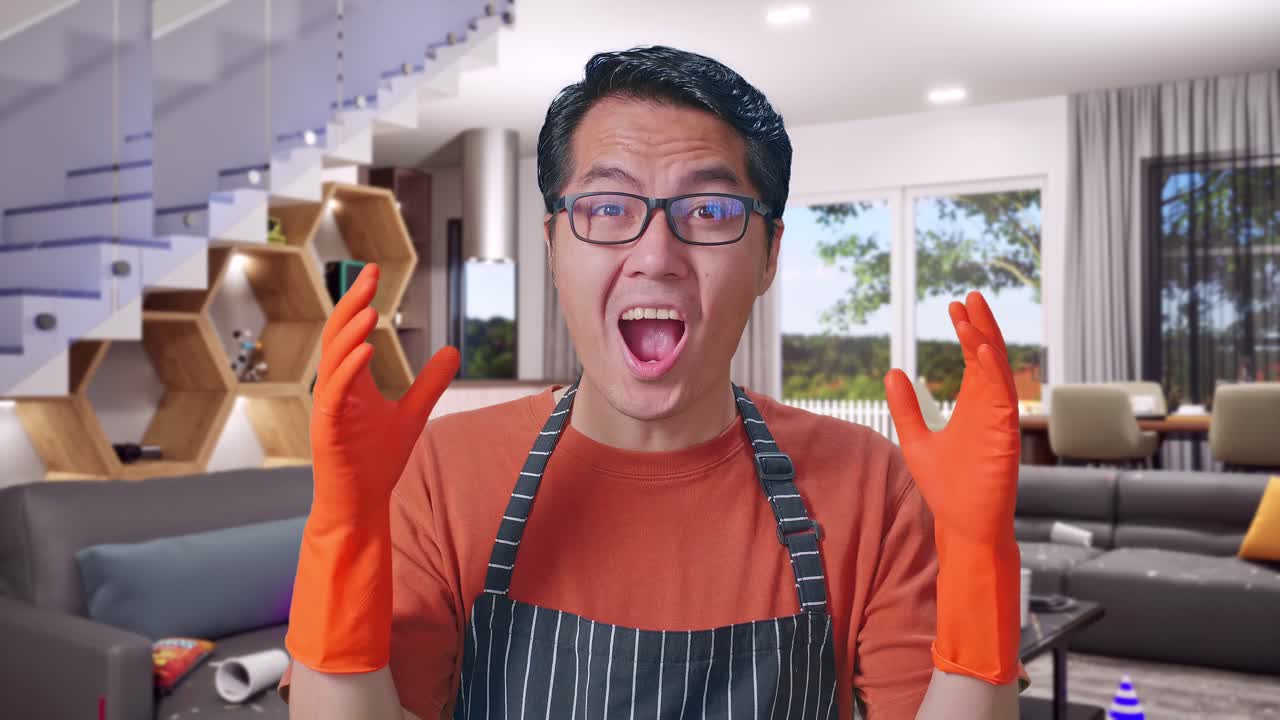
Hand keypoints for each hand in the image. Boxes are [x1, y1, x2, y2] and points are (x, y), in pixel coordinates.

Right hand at [310, 263, 459, 518]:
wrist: (361, 502)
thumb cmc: (377, 460)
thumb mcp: (413, 413)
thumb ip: (430, 382)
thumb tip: (453, 351)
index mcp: (350, 380)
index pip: (350, 331)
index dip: (358, 300)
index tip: (372, 271)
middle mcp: (335, 388)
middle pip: (337, 336)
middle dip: (351, 303)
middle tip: (369, 275)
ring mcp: (328, 408)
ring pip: (333, 361)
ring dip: (350, 333)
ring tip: (370, 308)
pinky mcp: (328, 429)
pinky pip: (335, 394)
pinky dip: (348, 370)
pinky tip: (367, 349)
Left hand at [883, 291, 1019, 546]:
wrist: (963, 524)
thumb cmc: (946, 488)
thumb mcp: (916, 439)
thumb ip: (906, 407)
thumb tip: (893, 372)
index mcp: (975, 407)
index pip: (974, 360)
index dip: (967, 333)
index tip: (955, 308)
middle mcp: (991, 408)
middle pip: (989, 358)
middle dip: (981, 326)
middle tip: (970, 296)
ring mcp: (1000, 421)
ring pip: (997, 371)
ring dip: (985, 341)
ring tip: (972, 313)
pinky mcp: (1004, 436)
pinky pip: (1003, 397)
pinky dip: (993, 372)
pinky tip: (980, 350)